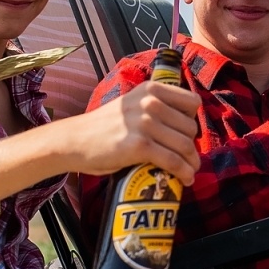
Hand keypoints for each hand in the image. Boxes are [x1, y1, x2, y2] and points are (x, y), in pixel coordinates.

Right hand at [72, 81, 201, 182]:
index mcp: (151, 89)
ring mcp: (145, 123)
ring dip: (191, 163)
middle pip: (190, 127)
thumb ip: (154, 106)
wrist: (75, 140)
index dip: (192, 120)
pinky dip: (183, 173)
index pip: (192, 102)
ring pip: (185, 146)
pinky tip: (185, 180)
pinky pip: (173, 161)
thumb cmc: (105, 126)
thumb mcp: (131, 103)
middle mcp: (150, 102)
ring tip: (189, 172)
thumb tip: (183, 125)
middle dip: (191, 146)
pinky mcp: (140, 146)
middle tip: (186, 159)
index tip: (185, 134)